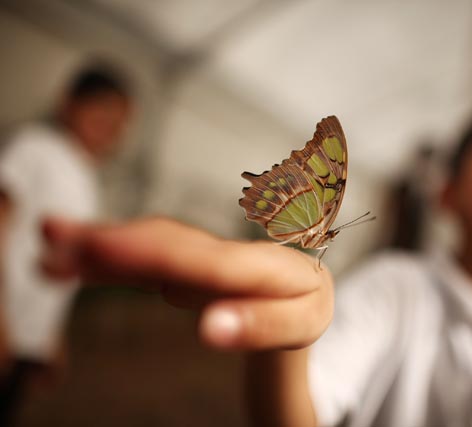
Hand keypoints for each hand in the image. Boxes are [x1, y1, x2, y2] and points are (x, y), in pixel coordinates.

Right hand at [41, 217, 333, 350]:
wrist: (306, 289)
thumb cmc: (302, 308)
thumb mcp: (299, 324)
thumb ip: (262, 325)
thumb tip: (209, 326)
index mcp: (267, 264)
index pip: (210, 262)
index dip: (158, 256)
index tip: (102, 251)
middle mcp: (231, 251)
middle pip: (172, 247)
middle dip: (115, 245)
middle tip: (54, 246)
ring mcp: (208, 254)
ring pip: (154, 245)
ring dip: (105, 244)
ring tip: (52, 241)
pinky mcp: (192, 261)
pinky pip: (151, 256)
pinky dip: (115, 256)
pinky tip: (79, 256)